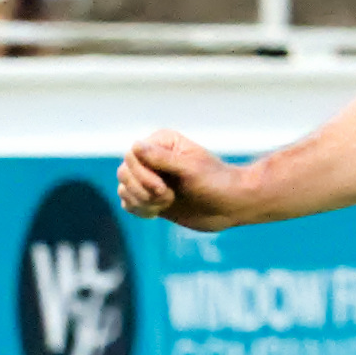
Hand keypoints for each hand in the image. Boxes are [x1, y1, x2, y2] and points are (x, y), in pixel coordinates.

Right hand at [118, 130, 254, 231]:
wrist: (231, 205)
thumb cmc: (217, 183)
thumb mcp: (191, 169)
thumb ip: (162, 158)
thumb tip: (135, 146)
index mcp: (162, 142)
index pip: (132, 155)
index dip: (142, 174)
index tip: (163, 188)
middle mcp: (152, 157)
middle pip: (124, 172)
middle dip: (142, 190)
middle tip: (168, 197)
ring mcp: (150, 177)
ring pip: (124, 188)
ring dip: (141, 201)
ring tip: (166, 203)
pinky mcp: (150, 196)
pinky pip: (128, 203)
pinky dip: (139, 209)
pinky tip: (158, 211)